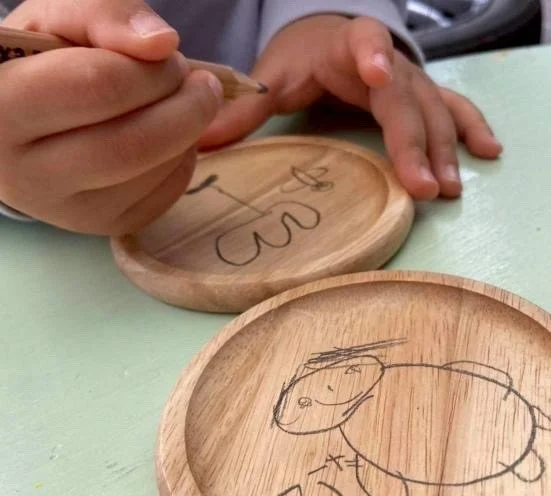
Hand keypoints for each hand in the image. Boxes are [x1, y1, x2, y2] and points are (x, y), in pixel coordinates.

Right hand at [0, 0, 223, 234]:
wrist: (20, 132)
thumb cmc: (39, 70)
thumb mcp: (57, 23)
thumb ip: (102, 15)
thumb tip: (162, 43)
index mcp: (1, 109)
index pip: (99, 87)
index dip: (152, 69)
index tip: (169, 57)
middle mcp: (28, 174)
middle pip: (134, 144)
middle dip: (188, 107)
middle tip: (201, 85)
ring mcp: (68, 211)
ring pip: (155, 172)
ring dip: (190, 133)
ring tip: (179, 107)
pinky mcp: (103, 226)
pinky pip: (165, 195)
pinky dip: (184, 160)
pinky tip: (169, 140)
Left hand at [199, 15, 502, 199]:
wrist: (330, 37)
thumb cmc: (302, 58)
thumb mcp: (274, 77)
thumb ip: (244, 108)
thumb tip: (200, 143)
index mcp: (348, 47)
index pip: (365, 45)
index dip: (375, 58)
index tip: (382, 77)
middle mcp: (390, 62)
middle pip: (408, 99)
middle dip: (417, 143)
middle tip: (424, 187)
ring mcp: (411, 80)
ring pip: (436, 111)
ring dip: (444, 150)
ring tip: (448, 188)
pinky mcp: (421, 95)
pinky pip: (453, 109)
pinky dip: (470, 130)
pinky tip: (486, 154)